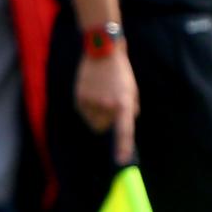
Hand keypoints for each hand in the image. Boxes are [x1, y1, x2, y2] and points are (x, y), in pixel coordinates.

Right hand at [74, 44, 138, 163]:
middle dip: (107, 121)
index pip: (124, 129)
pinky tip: (92, 92)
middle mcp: (107, 105)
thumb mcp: (132, 89)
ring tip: (101, 95)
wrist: (103, 52)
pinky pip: (83, 113)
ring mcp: (91, 103)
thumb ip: (130, 108)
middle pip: (104, 128)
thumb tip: (124, 125)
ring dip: (96, 114)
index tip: (121, 160)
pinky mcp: (79, 99)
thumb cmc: (121, 72)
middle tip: (110, 104)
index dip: (123, 146)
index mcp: (123, 103)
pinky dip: (87, 108)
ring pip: (92, 121)